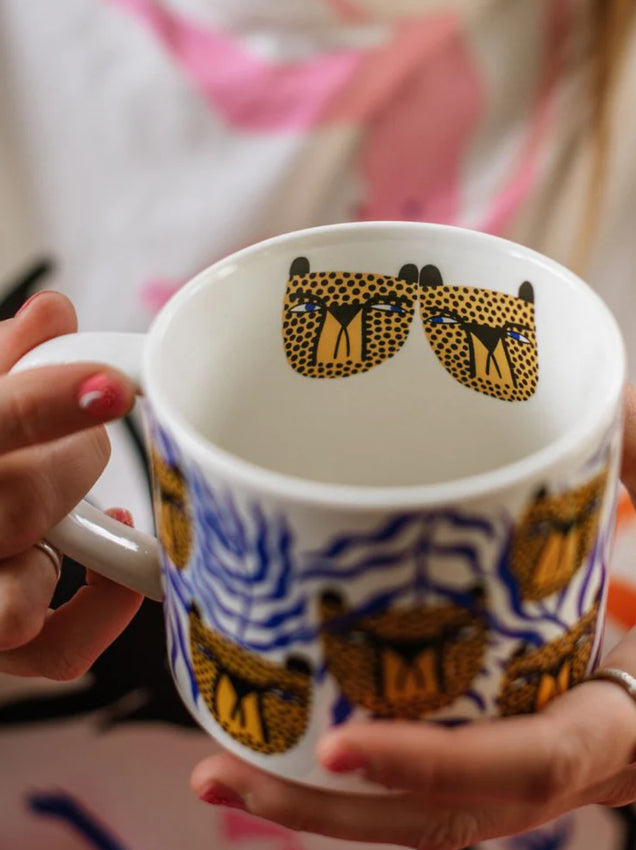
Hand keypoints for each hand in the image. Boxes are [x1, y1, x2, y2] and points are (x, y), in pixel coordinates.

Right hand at [0, 292, 140, 679]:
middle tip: (87, 429)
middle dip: (72, 458)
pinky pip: (60, 652)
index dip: (45, 403)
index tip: (113, 387)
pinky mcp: (0, 652)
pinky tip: (111, 550)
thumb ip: (3, 361)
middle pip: (19, 502)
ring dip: (70, 533)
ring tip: (75, 499)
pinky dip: (102, 607)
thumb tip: (56, 313)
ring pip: (24, 589)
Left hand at [190, 388, 635, 848]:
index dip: (438, 763)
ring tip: (231, 772)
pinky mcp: (570, 751)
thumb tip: (552, 366)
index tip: (341, 740)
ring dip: (341, 812)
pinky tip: (319, 749)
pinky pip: (468, 791)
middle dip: (336, 811)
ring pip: (450, 825)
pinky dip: (389, 784)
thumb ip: (632, 430)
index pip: (540, 760)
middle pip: (460, 823)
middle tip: (219, 772)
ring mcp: (585, 768)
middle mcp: (611, 757)